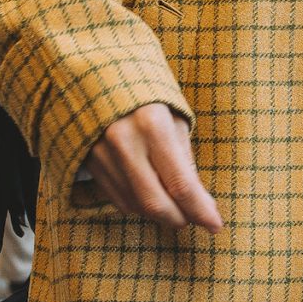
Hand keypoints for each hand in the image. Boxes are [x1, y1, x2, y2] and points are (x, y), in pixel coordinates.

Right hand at [87, 104, 221, 231]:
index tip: (215, 225)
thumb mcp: (174, 117)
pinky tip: (150, 194)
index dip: (200, 210)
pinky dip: (139, 205)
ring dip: (159, 213)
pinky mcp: (87, 163)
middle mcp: (123, 142)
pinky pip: (117, 199)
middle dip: (180, 218)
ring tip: (175, 203)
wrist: (95, 77)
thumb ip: (185, 160)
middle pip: (155, 202)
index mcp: (152, 124)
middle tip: (195, 219)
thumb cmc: (146, 96)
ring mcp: (100, 154)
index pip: (181, 183)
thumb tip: (200, 201)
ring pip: (136, 205)